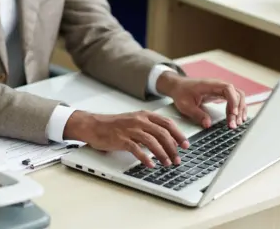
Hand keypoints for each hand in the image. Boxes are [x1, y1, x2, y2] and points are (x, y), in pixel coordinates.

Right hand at [64, 110, 189, 167]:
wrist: (93, 125)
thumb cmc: (113, 125)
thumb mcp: (134, 121)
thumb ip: (149, 128)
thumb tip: (167, 140)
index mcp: (144, 115)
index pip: (167, 123)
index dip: (178, 134)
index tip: (185, 145)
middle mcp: (139, 120)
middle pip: (162, 133)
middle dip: (173, 147)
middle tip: (177, 158)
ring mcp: (130, 129)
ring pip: (152, 141)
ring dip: (162, 154)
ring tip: (167, 163)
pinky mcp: (121, 139)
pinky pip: (137, 149)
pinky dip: (145, 157)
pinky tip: (150, 164)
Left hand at [156, 71, 246, 128]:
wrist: (178, 86)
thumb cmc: (181, 93)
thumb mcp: (185, 105)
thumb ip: (197, 114)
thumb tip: (208, 124)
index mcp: (210, 85)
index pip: (228, 89)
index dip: (233, 100)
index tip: (233, 113)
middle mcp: (218, 85)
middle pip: (237, 94)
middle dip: (238, 109)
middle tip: (234, 124)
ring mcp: (220, 89)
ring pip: (238, 97)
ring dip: (240, 110)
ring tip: (237, 123)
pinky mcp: (220, 94)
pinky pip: (233, 100)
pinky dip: (236, 108)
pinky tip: (237, 118)